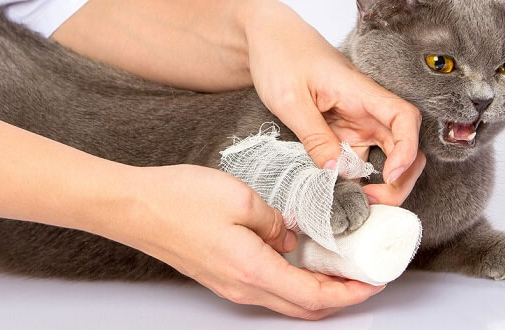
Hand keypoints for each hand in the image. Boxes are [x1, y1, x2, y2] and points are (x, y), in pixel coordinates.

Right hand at [101, 164, 384, 319]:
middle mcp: (241, 287)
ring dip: (315, 290)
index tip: (372, 282)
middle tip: (362, 278)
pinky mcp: (219, 275)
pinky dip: (292, 281)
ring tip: (337, 267)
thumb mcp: (240, 198)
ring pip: (284, 299)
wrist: (132, 207)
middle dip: (339, 298)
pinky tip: (298, 257)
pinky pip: (265, 287)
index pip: (313, 295)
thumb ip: (274, 221)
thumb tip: (290, 237)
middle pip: (302, 307)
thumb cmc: (179, 200)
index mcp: (252, 269)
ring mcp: (228, 285)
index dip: (348, 293)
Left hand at [239, 0, 422, 201]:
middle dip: (398, 179)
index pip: (404, 119)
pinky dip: (354, 176)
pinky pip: (358, 156)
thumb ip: (315, 138)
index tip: (390, 175)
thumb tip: (338, 173)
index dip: (407, 150)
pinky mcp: (342, 128)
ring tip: (352, 201)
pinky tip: (337, 189)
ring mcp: (356, 118)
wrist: (266, 37)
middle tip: (370, 203)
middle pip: (403, 145)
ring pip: (383, 155)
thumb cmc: (279, 55)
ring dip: (376, 182)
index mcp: (360, 91)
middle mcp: (366, 106)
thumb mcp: (290, 100)